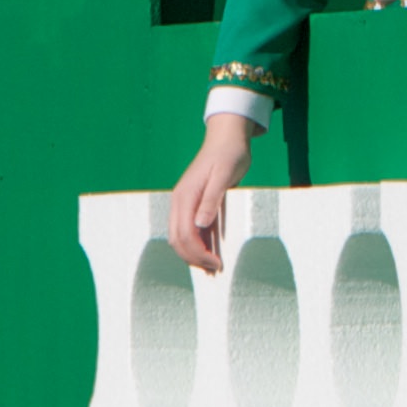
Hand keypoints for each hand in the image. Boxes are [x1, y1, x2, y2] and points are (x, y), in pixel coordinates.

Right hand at [166, 114, 258, 274]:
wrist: (227, 137)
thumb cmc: (229, 154)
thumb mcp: (224, 175)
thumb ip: (211, 199)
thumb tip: (200, 224)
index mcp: (185, 196)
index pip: (184, 234)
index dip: (198, 253)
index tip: (216, 263)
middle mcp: (180, 201)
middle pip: (177, 239)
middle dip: (193, 258)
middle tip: (214, 269)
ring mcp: (184, 202)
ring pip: (180, 236)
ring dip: (193, 253)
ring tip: (211, 267)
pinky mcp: (193, 203)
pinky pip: (189, 228)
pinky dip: (197, 243)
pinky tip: (209, 252)